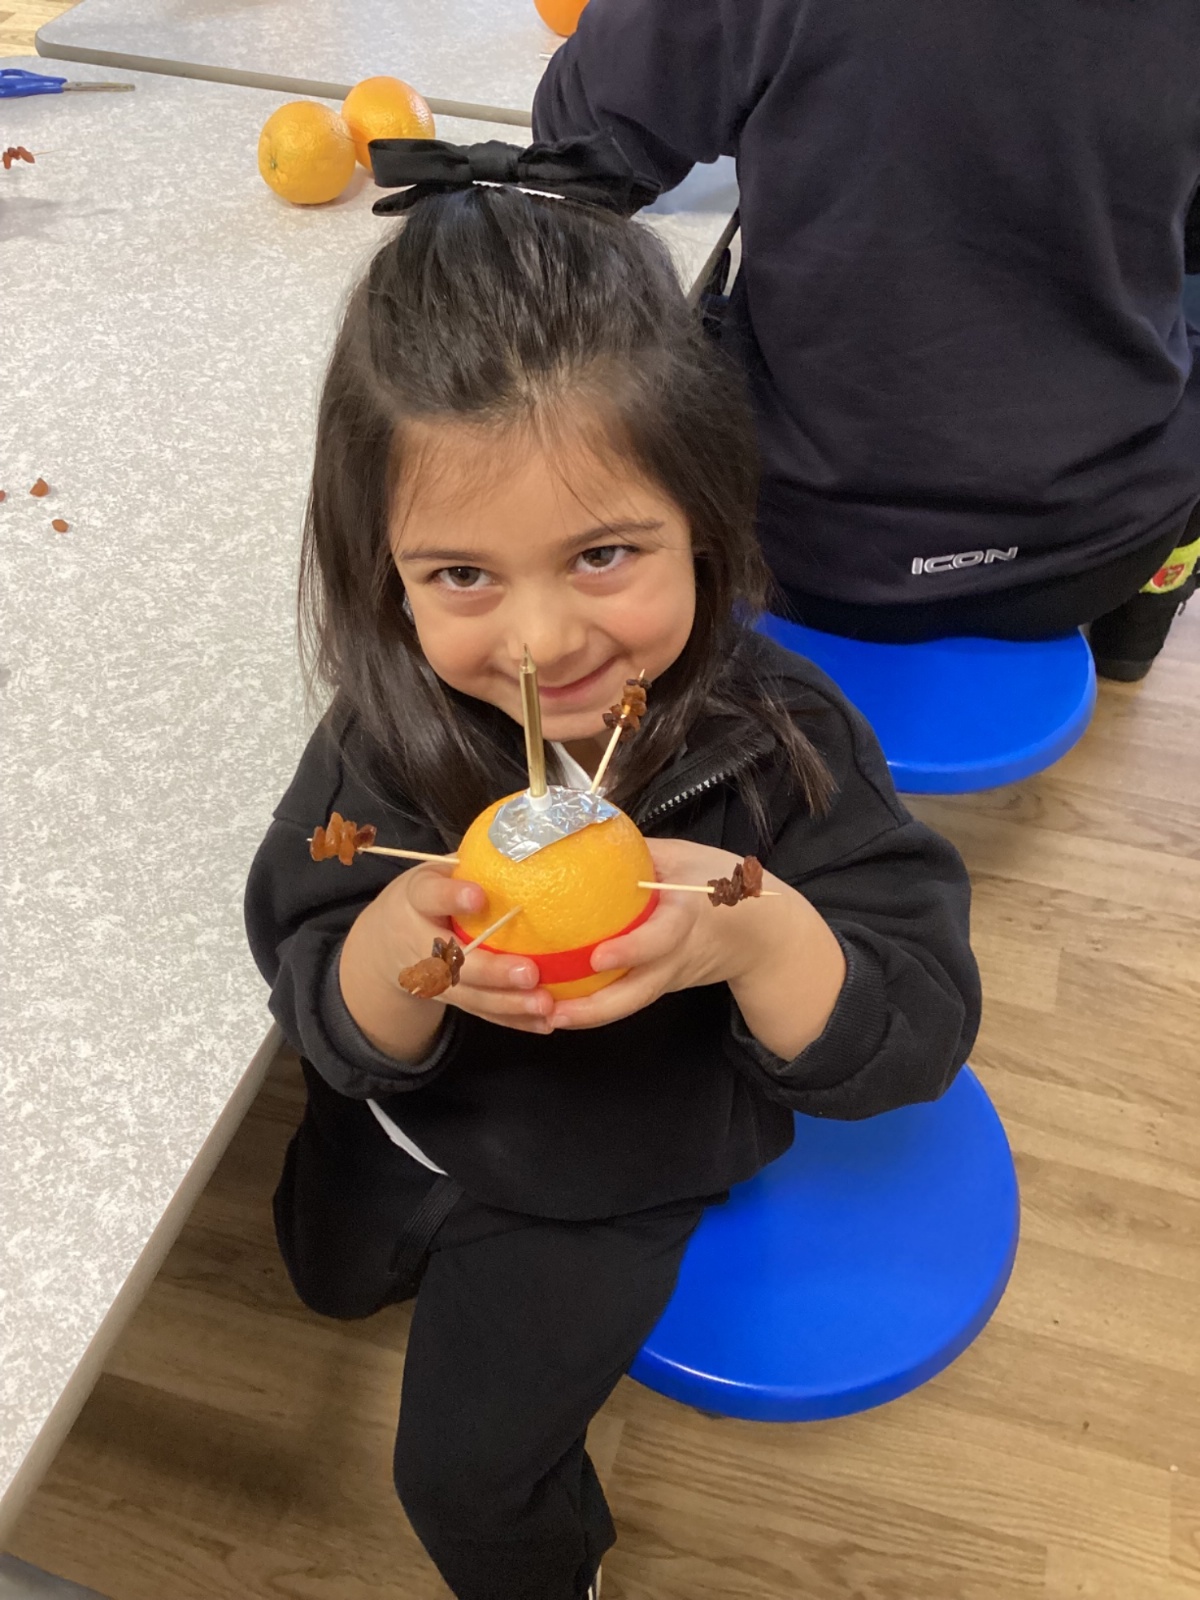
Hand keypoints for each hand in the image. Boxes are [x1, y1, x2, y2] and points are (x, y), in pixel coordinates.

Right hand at [342, 863, 555, 1039]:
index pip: (429, 896)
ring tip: (546, 1005)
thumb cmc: (427, 897)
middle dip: (492, 971)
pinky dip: (514, 1020)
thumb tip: (532, 833)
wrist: (386, 946)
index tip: (477, 896)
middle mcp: (419, 943)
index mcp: (415, 900)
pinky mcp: (452, 999)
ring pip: (471, 996)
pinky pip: (484, 1012)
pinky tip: (545, 1022)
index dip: (452, 897)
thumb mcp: (434, 872)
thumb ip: (473, 862)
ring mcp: (434, 978)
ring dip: (509, 1004)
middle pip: (453, 962)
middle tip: (529, 972)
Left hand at [548, 838, 765, 1031]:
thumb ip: (638, 851)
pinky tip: (561, 1006)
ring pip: (631, 1004)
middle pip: (639, 993)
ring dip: (589, 1016)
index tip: (597, 956)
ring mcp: (671, 977)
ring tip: (548, 1018)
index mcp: (690, 917)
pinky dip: (597, 1007)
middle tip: (554, 1011)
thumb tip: (584, 831)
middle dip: (595, 1008)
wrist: (765, 935)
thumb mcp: (686, 857)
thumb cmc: (724, 886)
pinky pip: (629, 999)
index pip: (662, 938)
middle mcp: (679, 955)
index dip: (631, 950)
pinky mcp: (663, 986)